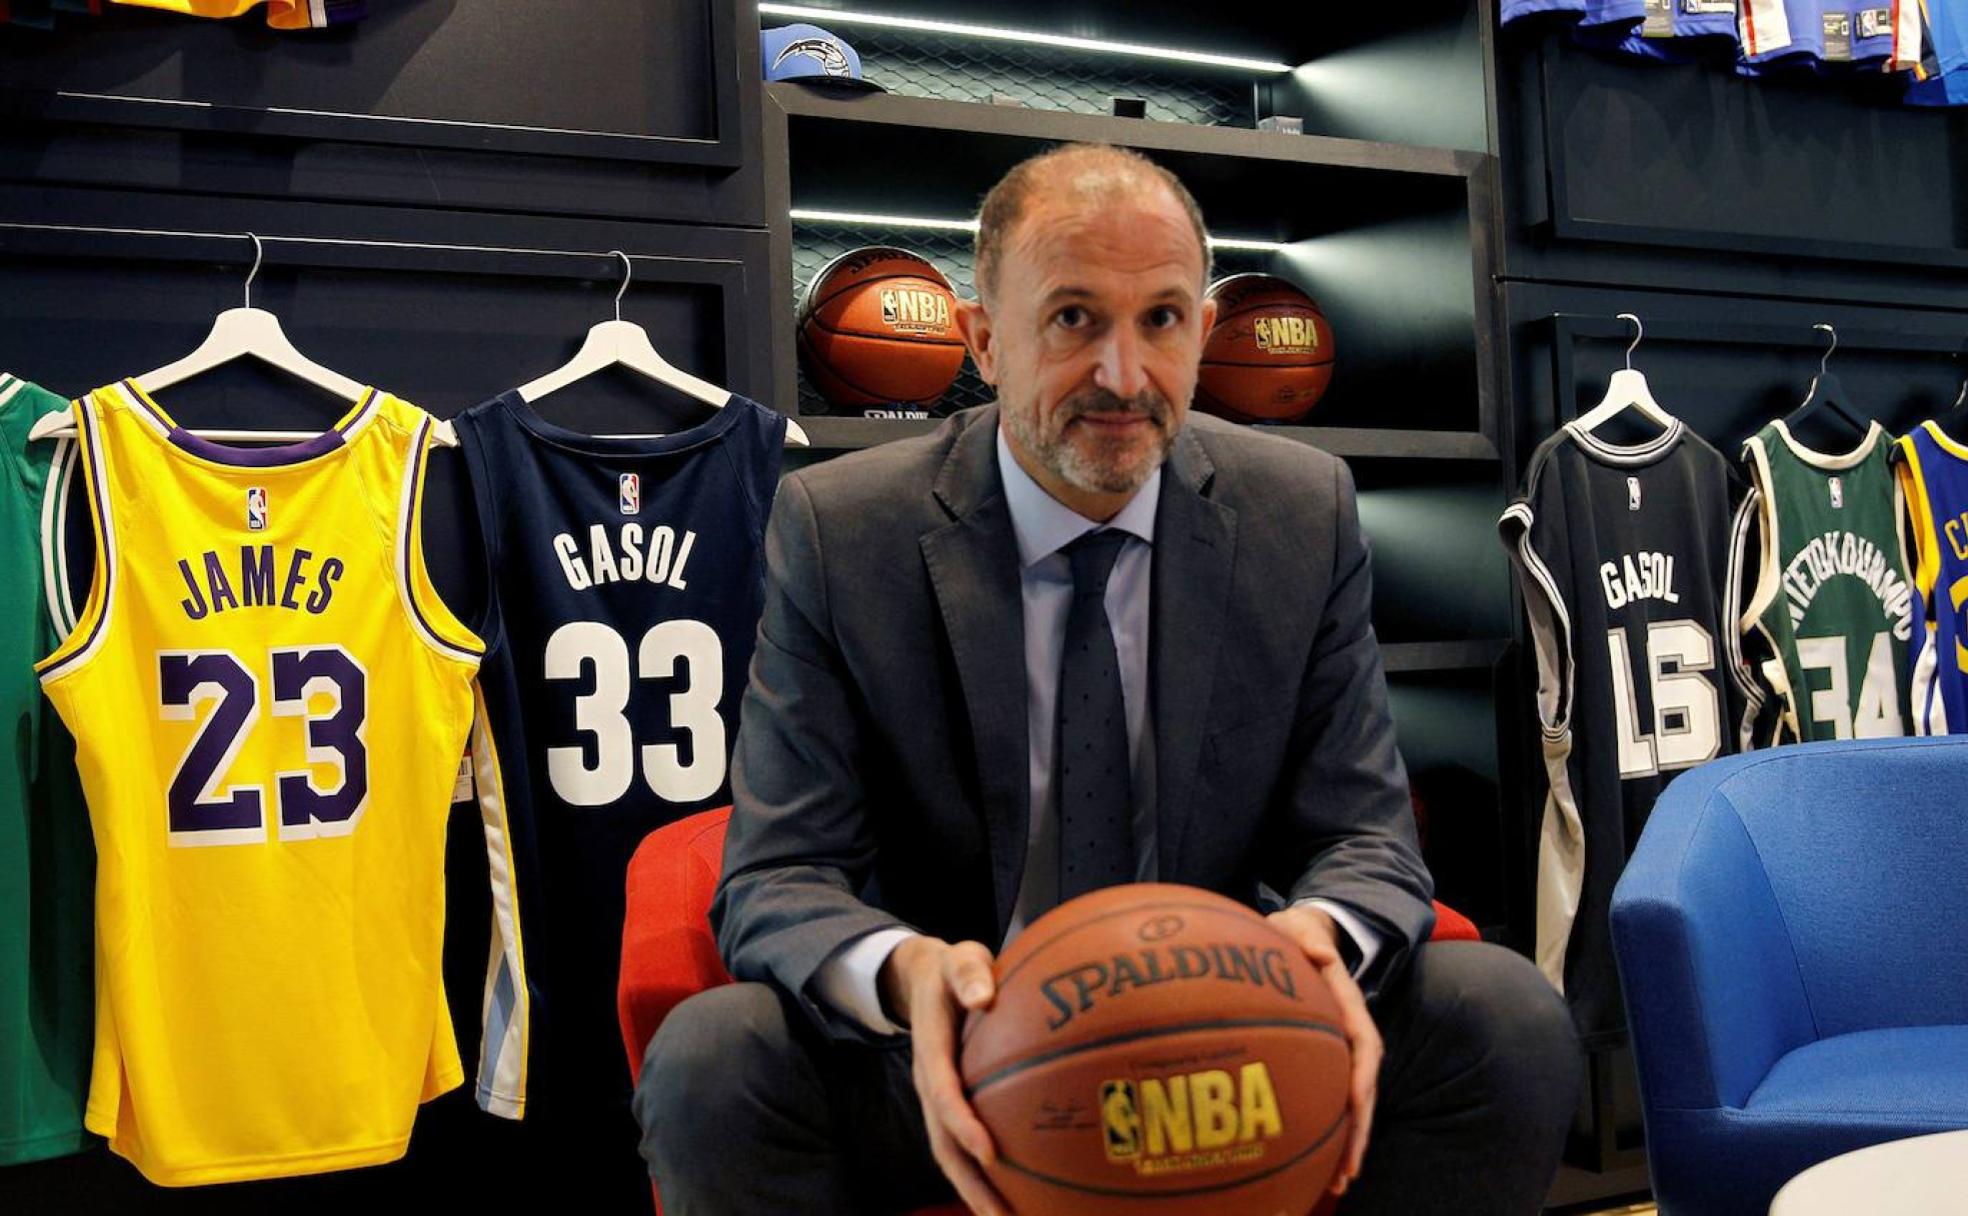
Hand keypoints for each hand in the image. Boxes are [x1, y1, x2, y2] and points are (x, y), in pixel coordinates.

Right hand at [878, 935, 1010, 1215]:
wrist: (925, 976)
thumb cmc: (953, 969)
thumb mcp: (959, 958)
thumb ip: (969, 972)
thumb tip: (982, 993)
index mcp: (931, 1050)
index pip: (943, 1094)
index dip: (963, 1125)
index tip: (990, 1152)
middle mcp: (930, 1083)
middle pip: (943, 1144)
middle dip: (969, 1183)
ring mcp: (937, 1099)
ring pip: (951, 1155)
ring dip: (975, 1191)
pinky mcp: (951, 1105)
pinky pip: (964, 1145)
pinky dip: (986, 1174)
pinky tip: (1019, 1193)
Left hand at [1266, 904, 1381, 1198]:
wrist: (1303, 933)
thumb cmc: (1294, 932)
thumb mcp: (1296, 925)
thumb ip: (1305, 934)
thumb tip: (1321, 950)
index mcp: (1346, 1003)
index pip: (1363, 1043)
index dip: (1361, 1075)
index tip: (1357, 1105)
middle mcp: (1350, 1032)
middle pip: (1364, 1088)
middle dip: (1360, 1130)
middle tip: (1349, 1171)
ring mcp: (1340, 1050)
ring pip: (1353, 1103)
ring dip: (1349, 1142)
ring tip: (1339, 1183)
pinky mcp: (1326, 1061)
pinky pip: (1333, 1101)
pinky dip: (1331, 1133)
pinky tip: (1319, 1167)